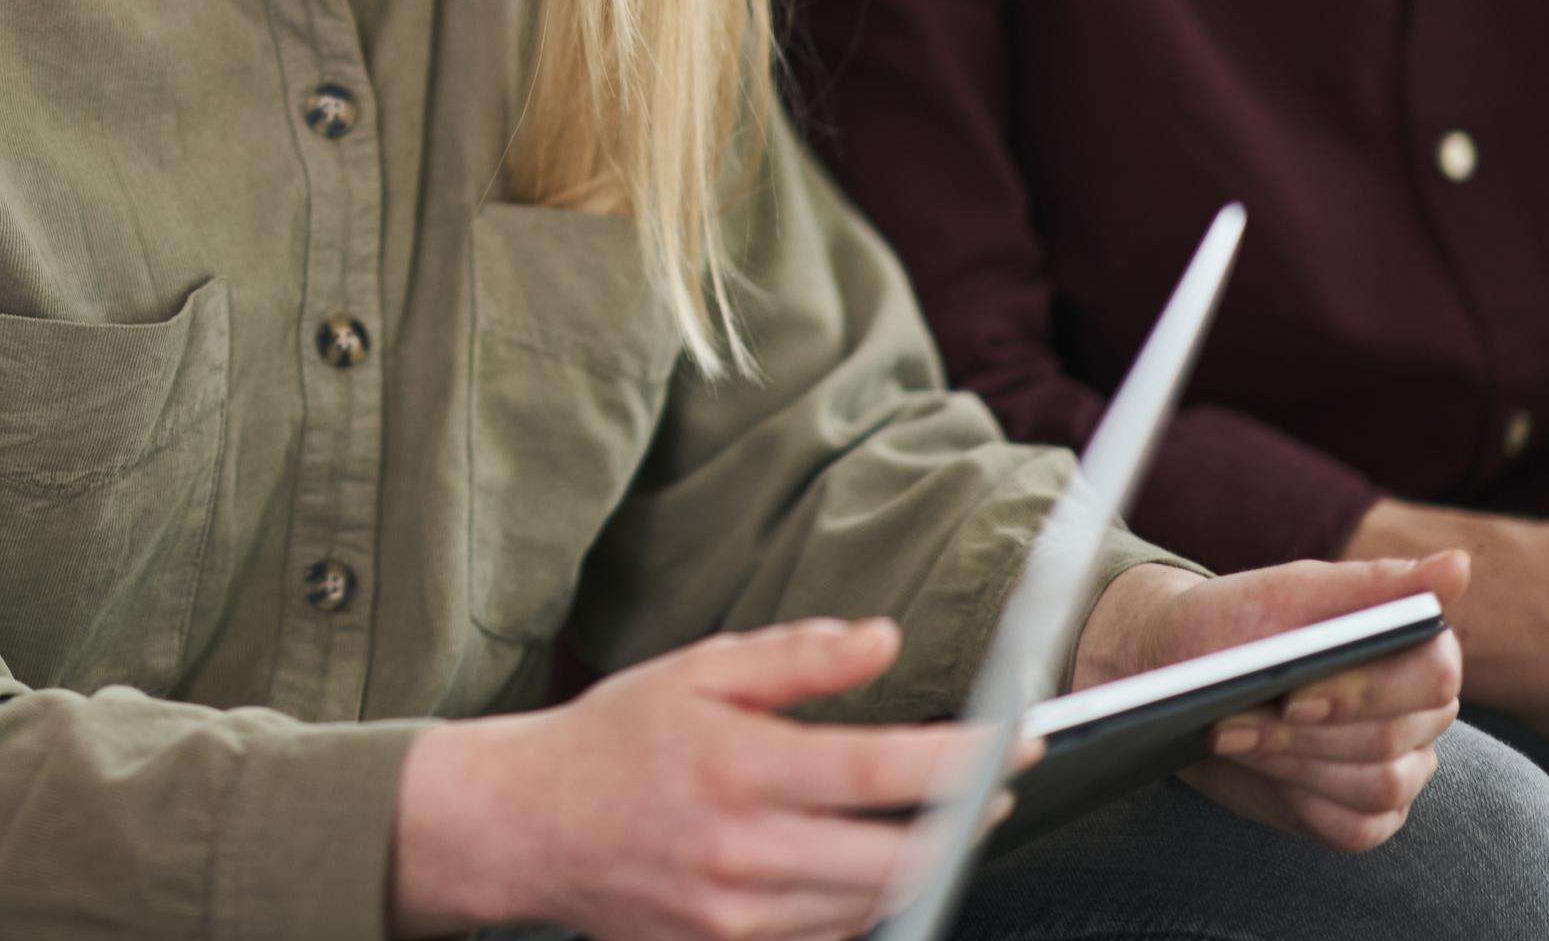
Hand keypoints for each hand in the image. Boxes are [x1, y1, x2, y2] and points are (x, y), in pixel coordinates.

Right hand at [389, 617, 1029, 940]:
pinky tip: (864, 862)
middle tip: (993, 785)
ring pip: (876, 904)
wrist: (528, 827)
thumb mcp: (698, 671)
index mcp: (738, 767)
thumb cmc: (615, 740)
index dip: (968, 756)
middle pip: (901, 858)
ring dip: (923, 863)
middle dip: (966, 822)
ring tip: (933, 818)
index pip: (883, 771)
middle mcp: (742, 851)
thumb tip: (883, 638)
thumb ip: (797, 657)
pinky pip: (833, 936)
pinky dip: (867, 901)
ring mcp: (737, 917)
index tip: (1020, 737)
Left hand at [1071, 552, 1468, 852]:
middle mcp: (1421, 713)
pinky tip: (1257, 772)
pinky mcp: (1368, 815)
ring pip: (1377, 786)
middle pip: (1392, 737)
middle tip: (1230, 720)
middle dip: (1306, 733)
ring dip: (1293, 763)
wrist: (1179, 670)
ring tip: (1227, 736)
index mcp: (1416, 649)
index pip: (1433, 675)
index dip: (1364, 691)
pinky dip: (1300, 800)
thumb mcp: (1291, 592)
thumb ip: (1373, 584)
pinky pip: (1357, 828)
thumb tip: (1459, 565)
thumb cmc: (1239, 621)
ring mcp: (1401, 768)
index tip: (1293, 695)